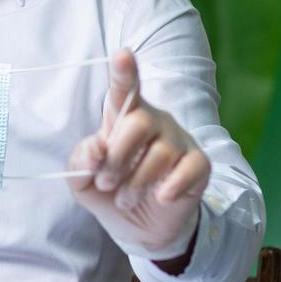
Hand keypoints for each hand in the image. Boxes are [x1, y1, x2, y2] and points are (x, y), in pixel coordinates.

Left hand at [66, 49, 209, 261]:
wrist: (140, 227)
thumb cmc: (112, 191)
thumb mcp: (84, 180)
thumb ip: (81, 162)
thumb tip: (96, 150)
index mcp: (124, 117)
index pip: (125, 88)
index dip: (124, 72)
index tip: (122, 54)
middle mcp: (154, 121)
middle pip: (138, 122)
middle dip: (117, 157)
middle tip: (106, 181)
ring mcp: (179, 140)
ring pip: (160, 152)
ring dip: (136, 182)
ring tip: (125, 198)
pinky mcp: (199, 164)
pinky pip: (190, 168)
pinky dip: (171, 186)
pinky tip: (160, 197)